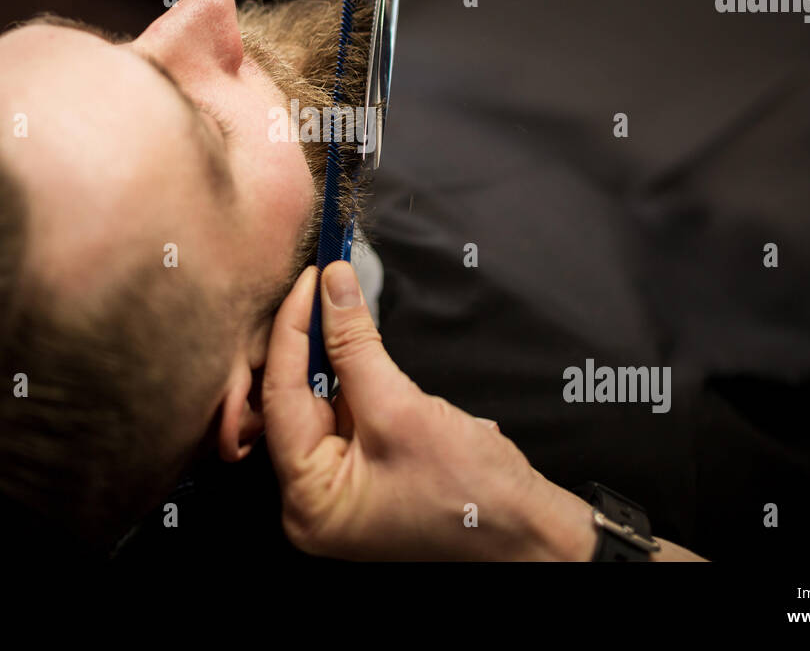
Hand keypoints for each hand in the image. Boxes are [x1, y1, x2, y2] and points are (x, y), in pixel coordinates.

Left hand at [260, 261, 596, 559]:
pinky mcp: (364, 473)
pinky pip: (345, 412)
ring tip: (340, 303)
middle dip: (310, 338)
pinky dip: (353, 374)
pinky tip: (358, 342)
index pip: (281, 396)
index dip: (294, 330)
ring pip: (320, 399)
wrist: (529, 530)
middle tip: (322, 282)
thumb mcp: (402, 409)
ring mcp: (339, 488)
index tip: (311, 279)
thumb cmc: (473, 496)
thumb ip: (356, 345)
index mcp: (307, 501)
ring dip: (333, 352)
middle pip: (295, 398)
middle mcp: (312, 500)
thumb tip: (333, 289)